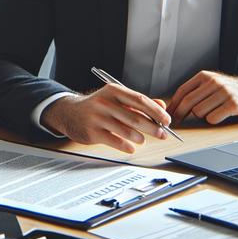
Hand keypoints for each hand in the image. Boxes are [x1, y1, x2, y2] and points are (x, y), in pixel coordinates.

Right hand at [41, 84, 171, 152]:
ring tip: (142, 139)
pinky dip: (127, 146)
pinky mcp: (92, 132)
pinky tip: (131, 147)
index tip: (167, 120)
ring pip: (126, 130)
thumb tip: (162, 107)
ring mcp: (97, 118)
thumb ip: (140, 102)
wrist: (70, 113)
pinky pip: (115, 141)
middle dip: (153, 128)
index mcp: (114, 90)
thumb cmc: (98, 106)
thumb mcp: (117, 99)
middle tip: (162, 134)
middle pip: (136, 117)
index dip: (156, 111)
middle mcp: (105, 102)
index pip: (140, 100)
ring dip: (139, 137)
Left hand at [168, 71, 237, 124]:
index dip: (173, 105)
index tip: (168, 115)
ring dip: (203, 116)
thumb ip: (195, 92)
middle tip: (177, 123)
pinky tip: (222, 115)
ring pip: (199, 112)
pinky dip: (214, 120)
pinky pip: (213, 118)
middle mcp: (214, 82)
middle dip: (180, 115)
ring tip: (213, 112)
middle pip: (187, 102)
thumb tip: (173, 106)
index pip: (182, 91)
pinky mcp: (233, 104)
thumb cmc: (231, 92)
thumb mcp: (212, 85)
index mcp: (205, 76)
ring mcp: (224, 92)